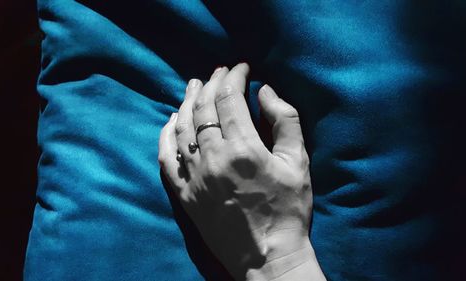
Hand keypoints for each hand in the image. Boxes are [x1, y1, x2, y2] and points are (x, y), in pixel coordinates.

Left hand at [158, 63, 324, 279]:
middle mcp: (213, 158)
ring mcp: (194, 176)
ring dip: (187, 102)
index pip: (229, 99)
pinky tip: (171, 121)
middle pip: (203, 108)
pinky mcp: (183, 194)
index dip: (234, 77)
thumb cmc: (289, 209)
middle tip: (218, 73)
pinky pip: (166, 157)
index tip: (241, 68)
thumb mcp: (299, 163)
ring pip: (181, 127)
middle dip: (211, 84)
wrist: (267, 256)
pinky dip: (166, 135)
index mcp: (243, 149)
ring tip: (193, 87)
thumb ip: (285, 121)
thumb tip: (265, 91)